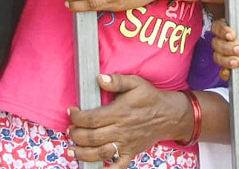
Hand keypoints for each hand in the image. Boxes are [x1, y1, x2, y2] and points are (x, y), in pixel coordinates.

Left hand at [68, 73, 188, 167]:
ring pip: (100, 153)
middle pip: (93, 137)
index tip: (71, 112)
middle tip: (69, 131)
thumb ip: (117, 81)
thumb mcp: (135, 82)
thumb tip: (99, 78)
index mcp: (119, 112)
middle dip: (77, 135)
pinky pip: (118, 167)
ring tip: (71, 150)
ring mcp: (126, 144)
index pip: (92, 118)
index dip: (78, 117)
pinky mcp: (131, 153)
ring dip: (83, 154)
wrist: (169, 115)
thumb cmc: (150, 97)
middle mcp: (121, 130)